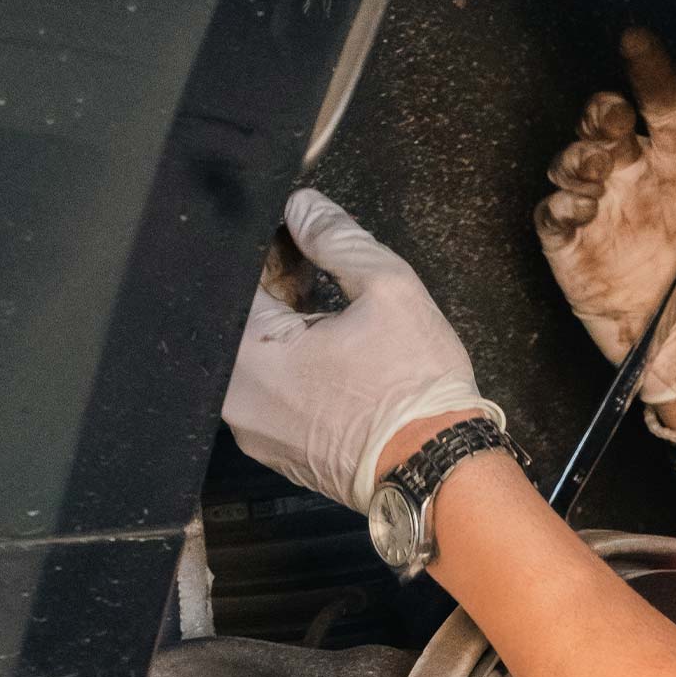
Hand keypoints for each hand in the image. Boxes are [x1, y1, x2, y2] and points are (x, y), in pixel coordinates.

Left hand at [223, 189, 500, 511]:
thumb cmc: (416, 389)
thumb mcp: (390, 289)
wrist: (439, 469)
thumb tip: (305, 208)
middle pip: (240, 321)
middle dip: (276, 288)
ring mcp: (254, 431)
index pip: (237, 278)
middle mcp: (236, 399)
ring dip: (286, 330)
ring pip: (255, 358)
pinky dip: (294, 370)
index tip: (297, 236)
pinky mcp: (276, 451)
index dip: (270, 248)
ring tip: (334, 319)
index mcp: (249, 355)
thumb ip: (338, 238)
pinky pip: (270, 394)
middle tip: (318, 272)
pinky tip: (336, 360)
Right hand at [536, 28, 675, 404]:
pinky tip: (579, 208)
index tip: (637, 41)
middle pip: (606, 126)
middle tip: (609, 118)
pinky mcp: (580, 258)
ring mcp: (608, 220)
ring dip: (575, 154)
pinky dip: (558, 204)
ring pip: (573, 162)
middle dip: (599, 111)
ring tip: (596, 169)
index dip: (650, 72)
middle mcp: (645, 185)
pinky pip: (554, 218)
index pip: (665, 106)